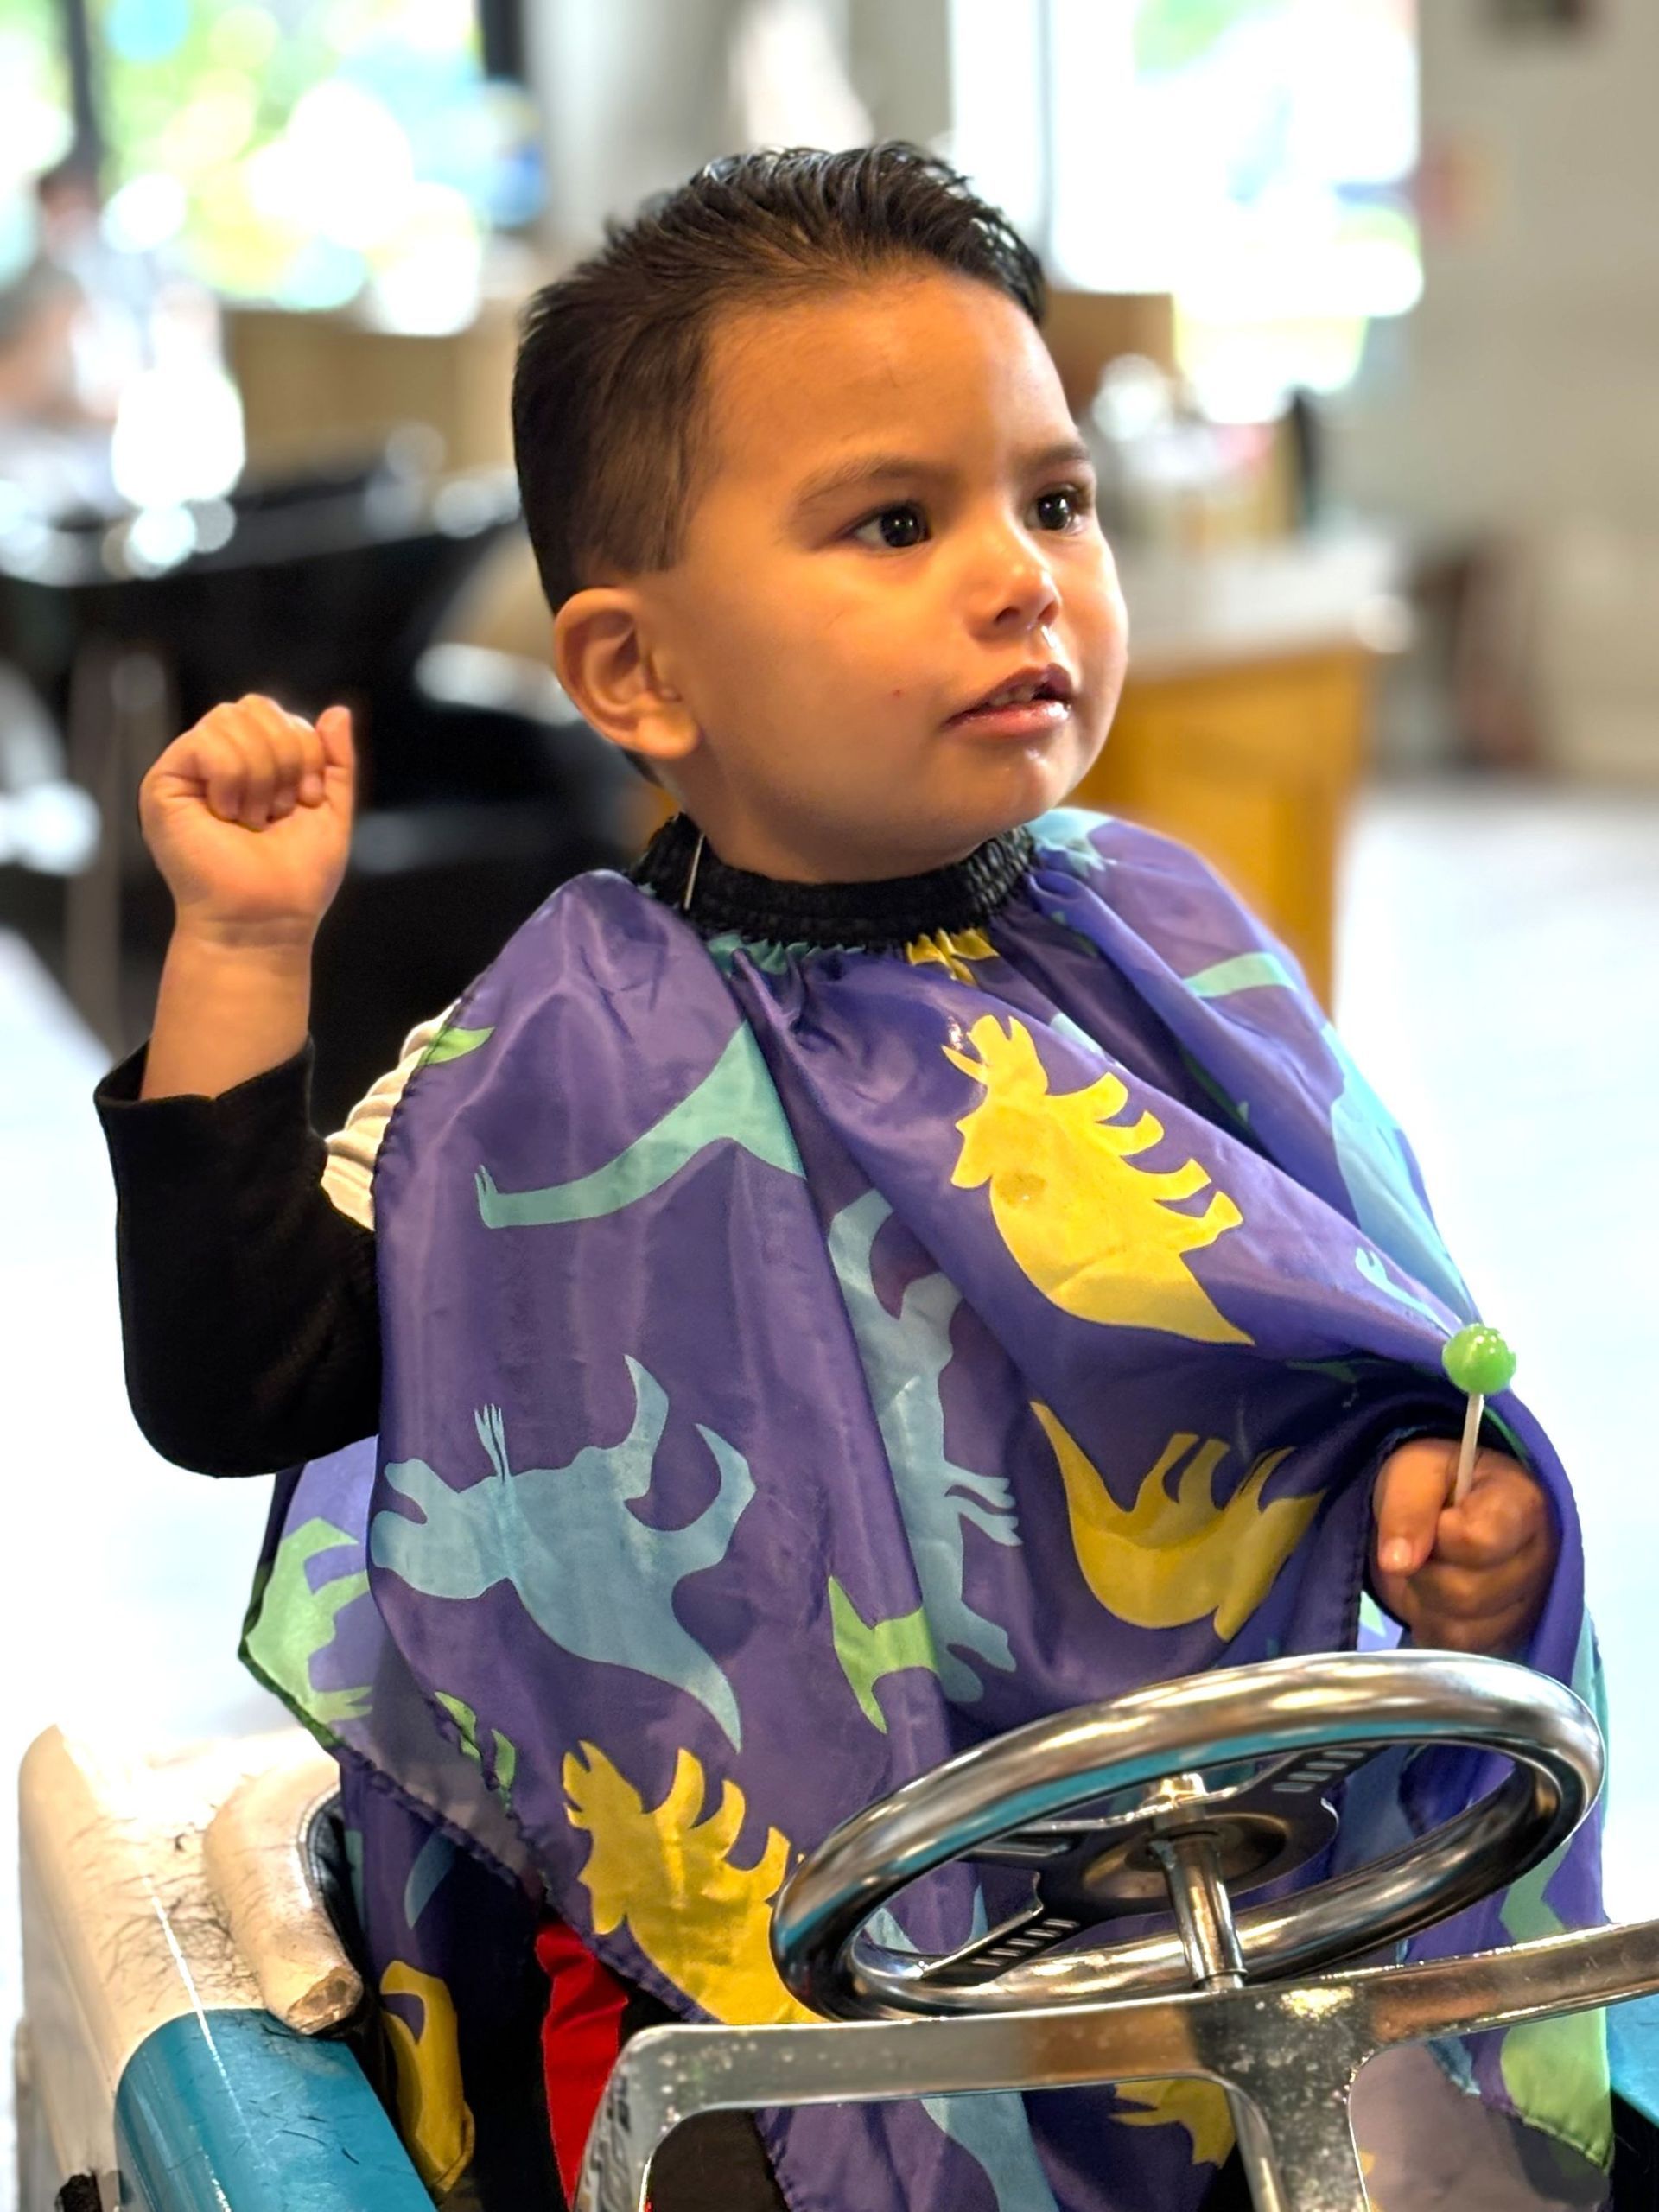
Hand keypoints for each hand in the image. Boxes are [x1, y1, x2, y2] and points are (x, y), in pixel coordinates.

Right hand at [139, 694, 353, 944]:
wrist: (265, 919)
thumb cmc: (296, 878)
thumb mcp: (330, 810)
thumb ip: (334, 761)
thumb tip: (337, 711)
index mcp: (252, 765)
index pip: (278, 715)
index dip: (304, 749)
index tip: (307, 801)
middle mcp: (216, 763)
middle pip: (254, 706)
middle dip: (285, 756)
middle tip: (279, 810)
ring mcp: (188, 772)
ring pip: (231, 718)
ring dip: (260, 774)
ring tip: (254, 819)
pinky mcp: (163, 784)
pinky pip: (206, 741)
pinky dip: (231, 777)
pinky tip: (227, 814)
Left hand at [1370, 1438, 1556, 1654]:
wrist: (1452, 1507)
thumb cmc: (1441, 1482)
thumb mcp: (1415, 1471)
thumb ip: (1407, 1507)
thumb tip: (1397, 1562)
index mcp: (1524, 1505)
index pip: (1479, 1540)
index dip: (1440, 1535)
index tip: (1436, 1518)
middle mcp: (1542, 1561)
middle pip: (1467, 1593)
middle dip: (1425, 1571)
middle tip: (1424, 1546)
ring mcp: (1532, 1606)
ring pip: (1464, 1631)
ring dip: (1426, 1602)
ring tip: (1432, 1569)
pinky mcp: (1513, 1637)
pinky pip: (1461, 1651)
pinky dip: (1435, 1626)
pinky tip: (1437, 1597)